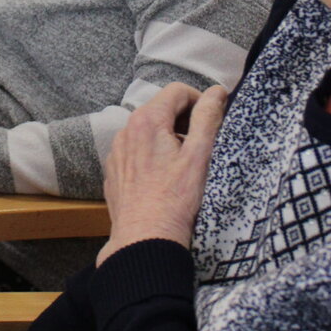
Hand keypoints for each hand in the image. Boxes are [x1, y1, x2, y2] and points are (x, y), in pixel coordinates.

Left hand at [97, 83, 227, 263]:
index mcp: (147, 121)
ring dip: (167, 139)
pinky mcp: (114, 171)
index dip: (199, 101)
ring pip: (147, 131)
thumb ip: (208, 117)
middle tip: (199, 146)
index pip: (177, 91)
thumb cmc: (175, 200)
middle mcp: (125, 131)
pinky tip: (164, 180)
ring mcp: (117, 152)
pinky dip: (152, 157)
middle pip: (161, 109)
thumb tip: (216, 92)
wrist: (144, 239)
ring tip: (182, 167)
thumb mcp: (199, 155)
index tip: (211, 121)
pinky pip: (136, 152)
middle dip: (183, 121)